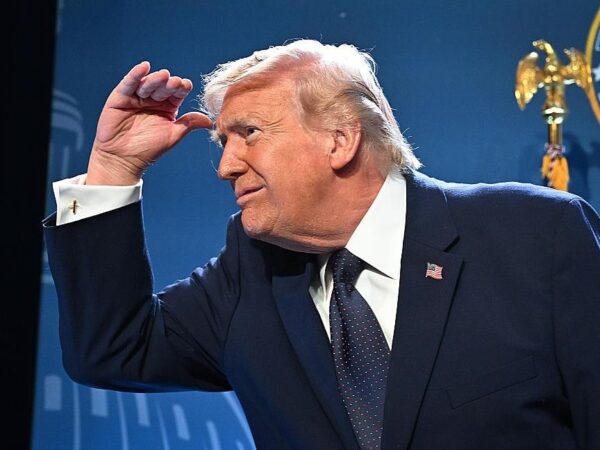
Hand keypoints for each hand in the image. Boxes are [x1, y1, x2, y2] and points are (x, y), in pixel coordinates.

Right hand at [86, 62, 212, 184]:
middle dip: (169, 84)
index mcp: (167, 107)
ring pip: (147, 84)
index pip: (176, 94)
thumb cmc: (149, 149)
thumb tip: (210, 121)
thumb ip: (189, 124)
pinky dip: (135, 74)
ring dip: (155, 79)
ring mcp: (136, 97)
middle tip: (175, 83)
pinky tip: (143, 67)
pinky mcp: (120, 97)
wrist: (123, 159)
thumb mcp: (173, 135)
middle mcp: (153, 99)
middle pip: (163, 87)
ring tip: (163, 76)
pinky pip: (128, 84)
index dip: (181, 89)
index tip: (186, 85)